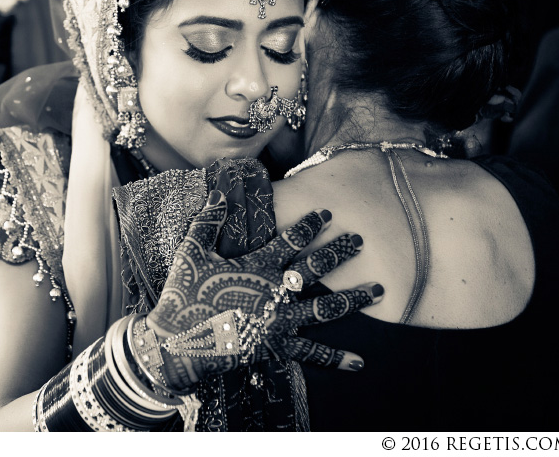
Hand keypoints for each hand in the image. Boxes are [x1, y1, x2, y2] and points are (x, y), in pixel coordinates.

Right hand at [145, 190, 381, 390]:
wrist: (179, 342)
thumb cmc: (184, 294)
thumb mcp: (191, 252)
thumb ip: (207, 222)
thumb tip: (217, 194)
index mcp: (257, 265)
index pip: (291, 239)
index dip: (310, 224)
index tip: (327, 213)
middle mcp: (276, 291)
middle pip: (317, 267)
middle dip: (340, 251)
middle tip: (359, 240)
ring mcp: (280, 321)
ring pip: (327, 307)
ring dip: (355, 298)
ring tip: (379, 290)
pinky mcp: (277, 347)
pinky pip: (311, 354)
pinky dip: (336, 359)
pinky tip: (360, 363)